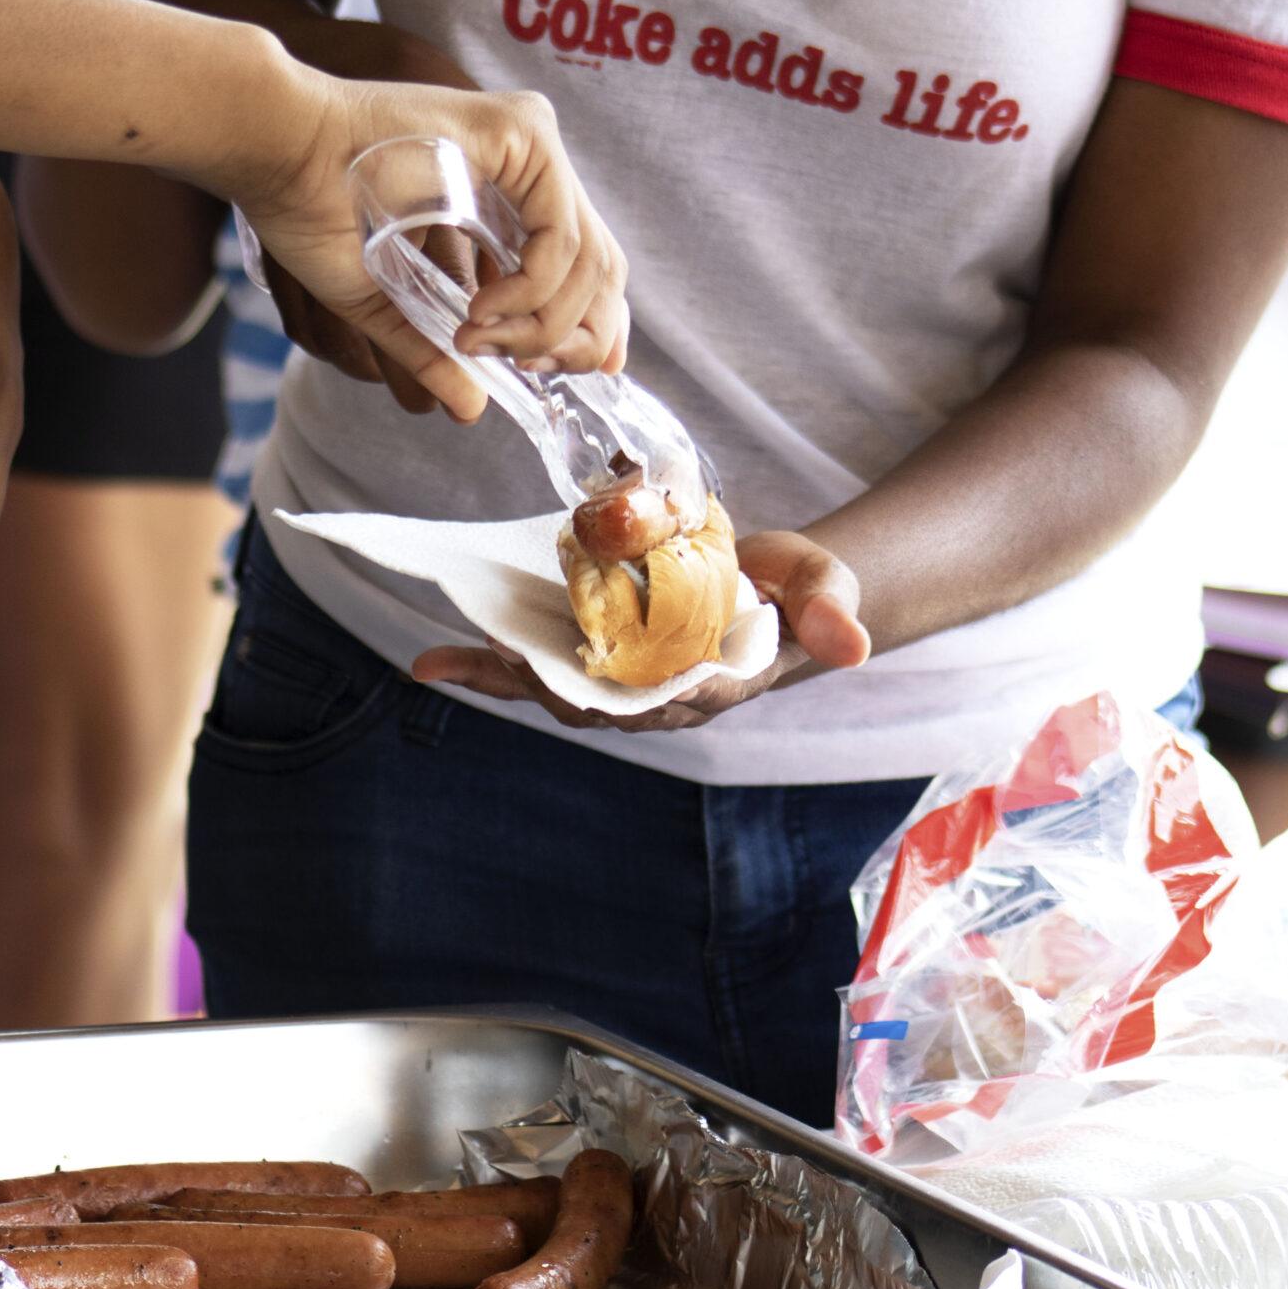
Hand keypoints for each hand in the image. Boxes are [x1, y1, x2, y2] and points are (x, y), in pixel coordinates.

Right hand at [235, 76, 628, 421]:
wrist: (278, 152)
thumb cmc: (313, 212)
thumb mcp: (385, 300)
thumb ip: (433, 348)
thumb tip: (473, 408)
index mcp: (509, 192)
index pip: (589, 265)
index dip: (589, 328)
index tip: (555, 372)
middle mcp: (534, 164)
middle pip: (605, 267)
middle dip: (576, 337)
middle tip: (523, 368)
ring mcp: (535, 144)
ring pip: (592, 262)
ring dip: (541, 325)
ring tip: (476, 341)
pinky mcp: (527, 133)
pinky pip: (563, 237)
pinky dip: (532, 291)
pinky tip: (480, 312)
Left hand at [413, 530, 869, 732]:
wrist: (774, 585)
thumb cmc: (797, 589)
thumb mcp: (825, 586)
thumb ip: (831, 609)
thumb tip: (854, 644)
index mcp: (711, 685)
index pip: (660, 701)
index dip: (617, 693)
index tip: (579, 673)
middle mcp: (657, 691)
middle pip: (591, 704)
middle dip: (539, 686)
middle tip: (494, 655)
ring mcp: (620, 675)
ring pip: (553, 690)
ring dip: (502, 676)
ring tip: (448, 658)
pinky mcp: (594, 653)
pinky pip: (534, 669)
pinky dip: (487, 666)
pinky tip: (433, 660)